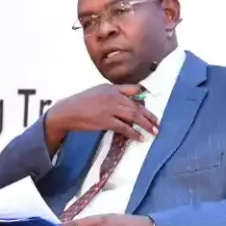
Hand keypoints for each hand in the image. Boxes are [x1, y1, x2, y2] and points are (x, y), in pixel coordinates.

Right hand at [44, 85, 159, 148]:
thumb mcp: (97, 92)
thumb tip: (125, 104)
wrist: (67, 111)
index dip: (143, 98)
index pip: (133, 89)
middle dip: (149, 115)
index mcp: (112, 88)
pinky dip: (133, 133)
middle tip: (158, 123)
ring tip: (154, 131)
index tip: (150, 105)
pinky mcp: (106, 121)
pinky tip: (139, 137)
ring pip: (134, 116)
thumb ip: (112, 95)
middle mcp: (114, 96)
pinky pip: (124, 127)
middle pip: (137, 105)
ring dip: (146, 125)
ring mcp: (111, 108)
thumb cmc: (81, 102)